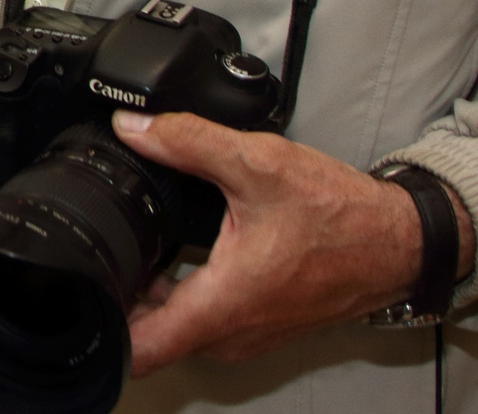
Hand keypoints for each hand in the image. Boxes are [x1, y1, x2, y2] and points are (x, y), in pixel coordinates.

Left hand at [113, 112, 472, 374]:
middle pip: (148, 337)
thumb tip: (133, 128)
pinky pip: (202, 322)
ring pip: (176, 329)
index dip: (100, 327)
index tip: (80, 294)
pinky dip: (180, 296)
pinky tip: (174, 258)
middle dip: (118, 301)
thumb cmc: (343, 216)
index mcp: (223, 305)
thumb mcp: (259, 164)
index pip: (140, 349)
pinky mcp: (258, 325)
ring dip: (149, 299)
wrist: (397, 242)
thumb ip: (188, 142)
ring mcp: (245, 335)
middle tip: (101, 254)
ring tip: (132, 250)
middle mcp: (231, 333)